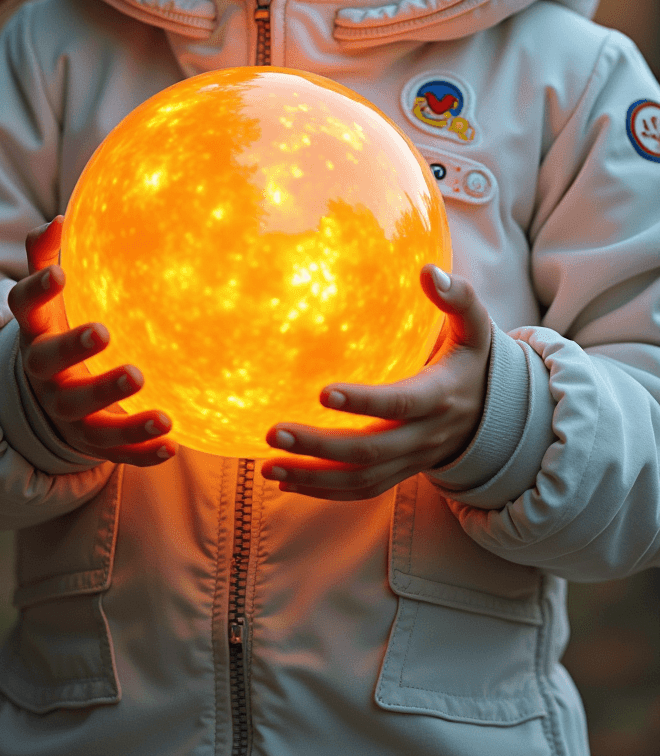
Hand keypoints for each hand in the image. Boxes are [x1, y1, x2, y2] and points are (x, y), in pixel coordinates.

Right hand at [7, 217, 174, 466]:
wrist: (51, 397)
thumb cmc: (58, 330)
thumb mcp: (48, 299)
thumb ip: (46, 256)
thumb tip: (58, 218)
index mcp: (36, 333)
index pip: (26, 309)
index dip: (38, 290)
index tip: (61, 273)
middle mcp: (46, 375)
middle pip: (52, 366)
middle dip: (75, 350)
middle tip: (104, 332)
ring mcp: (68, 413)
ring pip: (88, 418)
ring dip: (122, 415)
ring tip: (159, 411)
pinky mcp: (93, 440)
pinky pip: (117, 452)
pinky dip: (143, 452)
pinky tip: (172, 443)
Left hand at [261, 266, 490, 500]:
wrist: (493, 418)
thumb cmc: (472, 361)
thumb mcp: (476, 328)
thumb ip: (457, 297)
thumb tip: (428, 270)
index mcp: (439, 396)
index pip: (399, 404)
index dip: (364, 402)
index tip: (323, 393)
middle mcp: (424, 436)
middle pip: (369, 450)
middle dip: (320, 446)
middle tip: (273, 432)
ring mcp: (410, 461)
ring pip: (360, 479)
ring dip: (312, 477)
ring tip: (268, 466)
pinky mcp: (397, 474)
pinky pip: (360, 491)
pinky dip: (322, 491)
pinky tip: (284, 481)